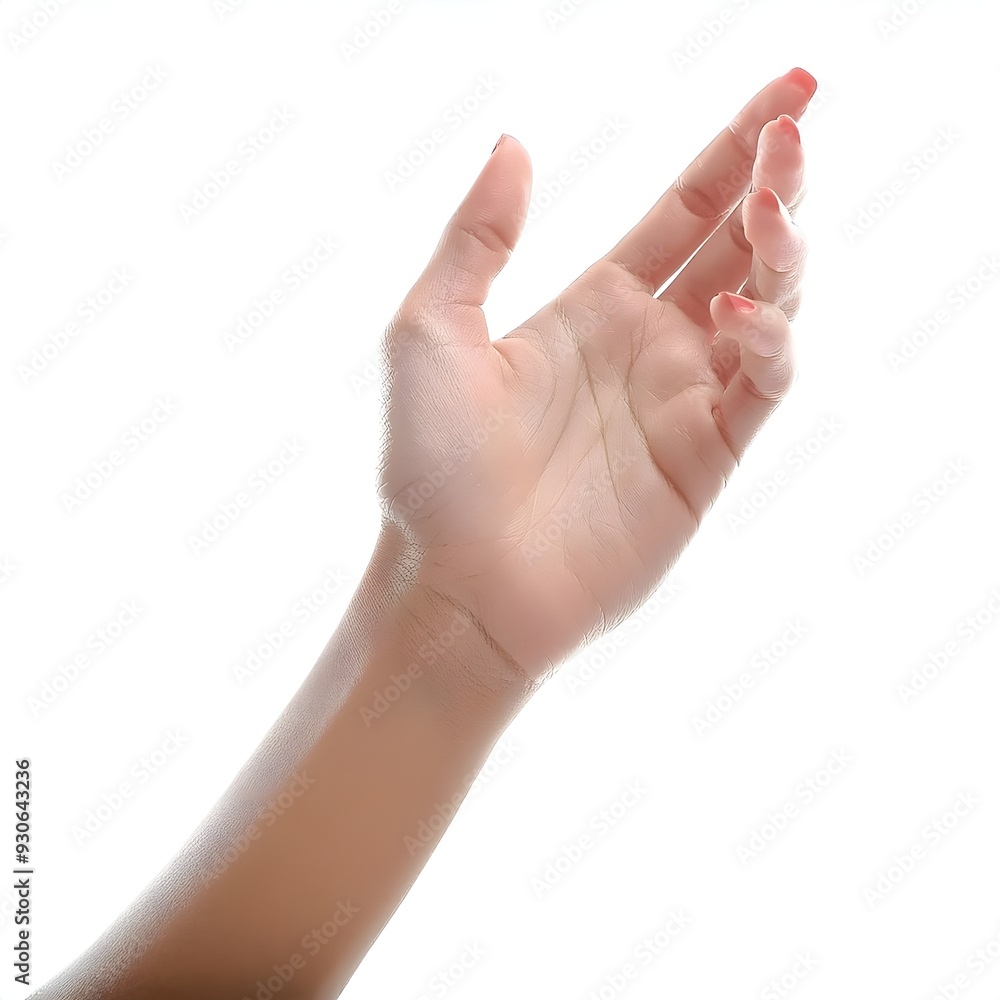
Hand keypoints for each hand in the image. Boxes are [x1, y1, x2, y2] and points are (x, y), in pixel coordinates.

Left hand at [377, 68, 814, 682]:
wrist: (456, 583)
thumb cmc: (432, 466)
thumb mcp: (430, 329)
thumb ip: (477, 237)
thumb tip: (513, 144)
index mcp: (594, 306)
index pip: (685, 211)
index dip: (735, 151)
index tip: (786, 92)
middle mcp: (649, 345)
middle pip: (740, 244)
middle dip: (776, 180)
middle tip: (796, 119)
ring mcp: (682, 400)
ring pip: (770, 304)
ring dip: (781, 247)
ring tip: (769, 207)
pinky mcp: (705, 458)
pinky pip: (762, 384)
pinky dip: (765, 342)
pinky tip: (728, 317)